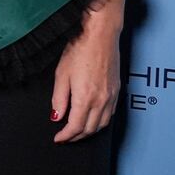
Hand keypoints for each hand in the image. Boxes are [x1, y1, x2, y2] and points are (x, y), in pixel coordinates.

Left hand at [52, 9, 121, 142]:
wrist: (100, 36)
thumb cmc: (79, 50)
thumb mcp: (61, 74)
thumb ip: (59, 99)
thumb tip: (57, 117)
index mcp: (85, 98)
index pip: (76, 127)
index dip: (66, 136)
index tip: (58, 138)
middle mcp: (101, 101)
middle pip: (90, 129)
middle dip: (77, 136)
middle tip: (65, 137)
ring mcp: (111, 96)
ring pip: (102, 124)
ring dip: (89, 131)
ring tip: (77, 131)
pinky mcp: (117, 91)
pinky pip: (110, 114)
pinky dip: (100, 122)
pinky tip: (92, 119)